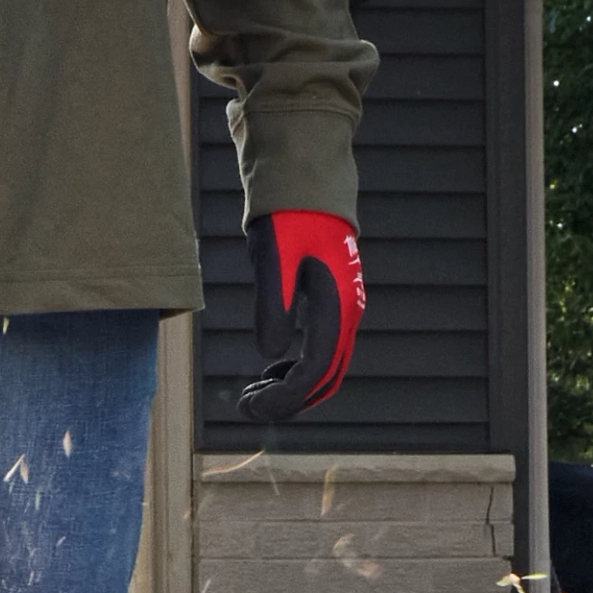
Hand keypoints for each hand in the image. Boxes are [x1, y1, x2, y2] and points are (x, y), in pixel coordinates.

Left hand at [232, 208, 363, 422]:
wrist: (308, 184)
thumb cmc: (287, 217)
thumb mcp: (272, 257)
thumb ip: (272, 306)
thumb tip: (269, 355)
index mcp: (335, 306)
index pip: (314, 371)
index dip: (283, 398)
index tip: (248, 406)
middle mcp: (347, 313)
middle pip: (325, 379)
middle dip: (287, 403)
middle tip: (245, 408)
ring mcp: (344, 310)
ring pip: (326, 369)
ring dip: (292, 390)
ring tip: (254, 393)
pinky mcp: (334, 305)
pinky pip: (323, 352)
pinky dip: (297, 370)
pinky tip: (272, 368)